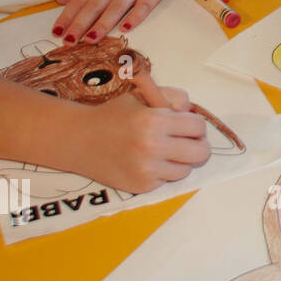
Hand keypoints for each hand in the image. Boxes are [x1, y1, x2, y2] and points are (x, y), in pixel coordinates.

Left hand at [52, 0, 188, 42]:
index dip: (67, 15)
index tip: (56, 32)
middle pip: (95, 4)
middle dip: (80, 23)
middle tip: (68, 41)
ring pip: (116, 6)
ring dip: (103, 23)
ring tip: (91, 40)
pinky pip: (144, 5)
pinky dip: (135, 16)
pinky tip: (126, 28)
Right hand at [64, 87, 209, 192]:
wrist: (79, 140)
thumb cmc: (114, 115)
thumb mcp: (142, 95)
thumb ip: (173, 96)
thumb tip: (192, 111)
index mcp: (155, 121)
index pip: (198, 127)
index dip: (195, 125)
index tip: (187, 126)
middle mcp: (152, 147)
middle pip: (201, 153)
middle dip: (197, 145)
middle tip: (186, 141)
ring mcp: (147, 170)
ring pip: (186, 169)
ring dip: (180, 161)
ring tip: (164, 151)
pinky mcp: (141, 186)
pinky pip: (167, 180)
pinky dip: (163, 172)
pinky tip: (148, 162)